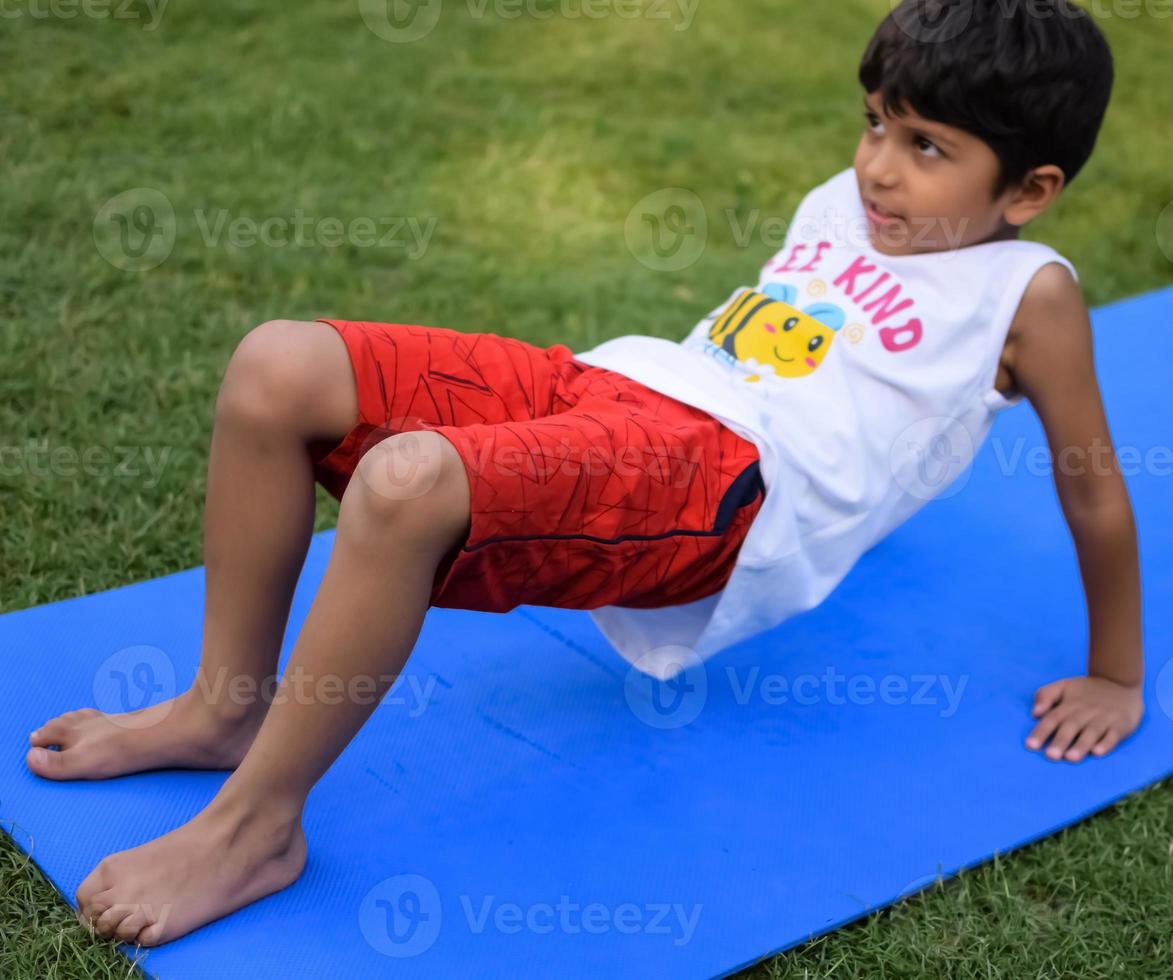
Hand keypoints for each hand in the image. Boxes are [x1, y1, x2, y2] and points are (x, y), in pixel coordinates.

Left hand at [1025, 675, 1143, 762]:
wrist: (1119, 681)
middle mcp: (1086, 711)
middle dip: (1060, 741)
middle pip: (1071, 726)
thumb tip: (1034, 713)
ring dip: (1081, 745)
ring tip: (1070, 758)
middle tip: (1050, 756)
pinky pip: (1114, 735)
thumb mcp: (1063, 686)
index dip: (1041, 732)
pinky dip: (1106, 744)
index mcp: (1069, 703)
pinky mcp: (1121, 724)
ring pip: (1092, 732)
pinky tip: (1097, 752)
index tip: (1030, 746)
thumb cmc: (1086, 690)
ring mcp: (1105, 718)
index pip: (1053, 718)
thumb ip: (1045, 696)